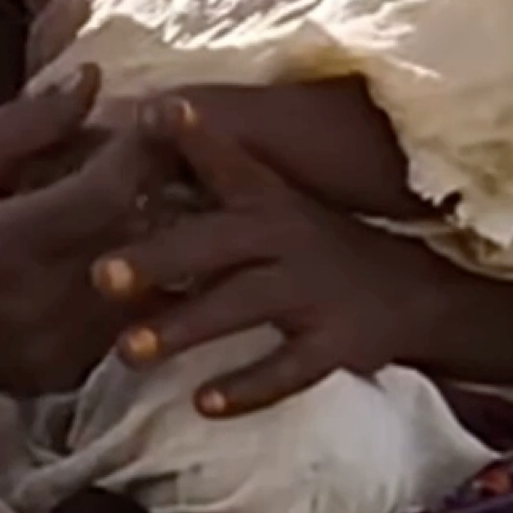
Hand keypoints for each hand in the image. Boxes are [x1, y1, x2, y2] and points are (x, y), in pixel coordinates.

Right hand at [0, 64, 170, 400]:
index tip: (147, 118)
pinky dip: (128, 288)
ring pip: (144, 287)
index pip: (107, 193)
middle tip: (159, 156)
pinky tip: (111, 256)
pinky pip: (122, 325)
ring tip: (145, 203)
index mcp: (3, 241)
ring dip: (152, 240)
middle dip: (156, 190)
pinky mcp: (61, 375)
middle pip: (138, 238)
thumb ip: (23, 123)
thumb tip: (93, 80)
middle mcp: (38, 302)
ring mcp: (54, 347)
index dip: (138, 150)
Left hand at [91, 95, 512, 417]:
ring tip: (126, 352)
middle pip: (213, 244)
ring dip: (183, 328)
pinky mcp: (337, 342)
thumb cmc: (310, 245)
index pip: (226, 160)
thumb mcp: (269, 207)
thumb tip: (115, 174)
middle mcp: (285, 236)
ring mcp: (313, 289)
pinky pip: (289, 369)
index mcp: (263, 199)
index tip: (157, 109)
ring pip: (241, 306)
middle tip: (99, 275)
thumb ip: (204, 193)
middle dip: (156, 258)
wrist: (412, 293)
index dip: (193, 135)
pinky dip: (247, 387)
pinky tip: (203, 403)